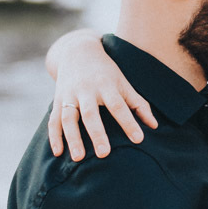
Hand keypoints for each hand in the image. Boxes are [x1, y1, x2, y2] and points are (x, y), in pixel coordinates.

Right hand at [46, 30, 157, 160]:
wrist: (77, 50)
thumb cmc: (106, 71)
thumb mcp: (123, 82)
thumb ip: (138, 104)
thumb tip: (154, 126)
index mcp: (106, 85)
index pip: (119, 106)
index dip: (129, 122)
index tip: (139, 139)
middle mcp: (86, 90)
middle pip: (91, 114)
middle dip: (97, 134)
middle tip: (104, 154)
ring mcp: (69, 95)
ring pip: (68, 118)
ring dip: (72, 138)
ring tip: (78, 158)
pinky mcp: (57, 100)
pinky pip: (53, 120)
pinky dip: (54, 137)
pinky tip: (58, 153)